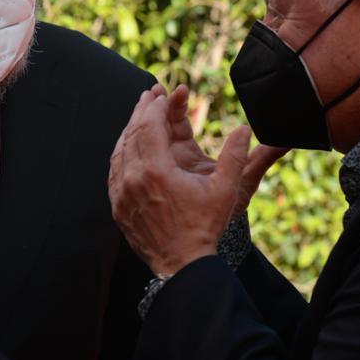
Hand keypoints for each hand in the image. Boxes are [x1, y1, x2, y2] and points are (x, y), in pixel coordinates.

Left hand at [108, 85, 285, 275]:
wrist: (183, 265)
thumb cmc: (205, 227)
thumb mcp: (226, 190)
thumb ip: (236, 156)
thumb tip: (245, 129)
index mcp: (157, 170)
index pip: (150, 126)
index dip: (156, 107)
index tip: (162, 94)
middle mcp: (133, 178)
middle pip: (132, 133)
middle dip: (141, 111)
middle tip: (149, 94)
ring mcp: (121, 193)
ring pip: (120, 150)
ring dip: (130, 129)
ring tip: (140, 114)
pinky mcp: (117, 206)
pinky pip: (114, 170)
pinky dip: (121, 152)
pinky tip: (128, 145)